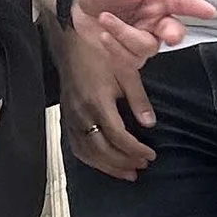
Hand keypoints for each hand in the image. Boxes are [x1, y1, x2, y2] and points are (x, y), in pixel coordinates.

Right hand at [55, 20, 156, 181]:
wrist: (69, 43)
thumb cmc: (98, 53)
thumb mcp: (125, 71)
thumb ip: (138, 99)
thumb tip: (150, 123)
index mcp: (98, 101)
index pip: (118, 136)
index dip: (136, 149)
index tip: (150, 154)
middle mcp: (82, 113)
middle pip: (103, 150)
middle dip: (125, 162)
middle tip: (142, 166)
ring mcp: (71, 117)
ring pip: (88, 153)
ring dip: (109, 167)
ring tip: (128, 173)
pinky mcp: (66, 118)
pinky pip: (76, 147)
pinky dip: (91, 159)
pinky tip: (103, 163)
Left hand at [71, 0, 214, 84]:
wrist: (80, 0)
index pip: (181, 1)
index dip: (196, 7)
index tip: (210, 12)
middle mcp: (155, 20)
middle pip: (173, 32)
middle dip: (174, 35)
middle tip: (170, 37)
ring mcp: (144, 38)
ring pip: (147, 48)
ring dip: (124, 35)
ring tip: (103, 18)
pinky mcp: (128, 54)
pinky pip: (129, 61)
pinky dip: (115, 49)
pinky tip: (103, 35)